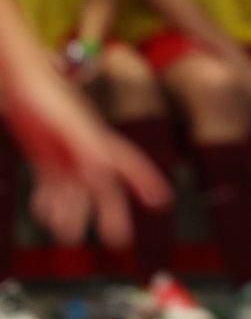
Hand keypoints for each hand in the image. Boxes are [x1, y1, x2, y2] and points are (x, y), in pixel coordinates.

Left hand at [6, 73, 171, 248]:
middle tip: (118, 239)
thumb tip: (103, 176)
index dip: (146, 181)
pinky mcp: (44, 154)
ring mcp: (64, 153)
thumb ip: (88, 148)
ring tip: (67, 236)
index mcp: (97, 141)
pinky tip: (43, 213)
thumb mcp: (68, 126)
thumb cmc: (45, 97)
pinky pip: (50, 183)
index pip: (128, 164)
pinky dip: (48, 201)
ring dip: (73, 212)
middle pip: (104, 186)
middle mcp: (84, 150)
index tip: (162, 201)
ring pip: (74, 190)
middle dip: (112, 212)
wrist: (20, 78)